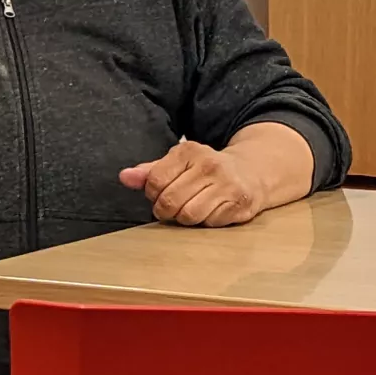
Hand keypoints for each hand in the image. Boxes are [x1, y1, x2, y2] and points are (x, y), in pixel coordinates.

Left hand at [120, 140, 266, 227]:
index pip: (155, 181)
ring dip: (185, 219)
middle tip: (173, 207)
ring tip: (191, 209)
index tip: (160, 194)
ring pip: (189, 215)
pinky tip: (210, 211)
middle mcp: (209, 165)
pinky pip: (210, 223)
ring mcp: (227, 184)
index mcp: (189, 151)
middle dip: (166, 210)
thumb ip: (149, 172)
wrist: (251, 172)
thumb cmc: (206, 170)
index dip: (153, 194)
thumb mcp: (177, 164)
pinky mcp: (240, 203)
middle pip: (170, 201)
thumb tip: (124, 177)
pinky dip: (206, 222)